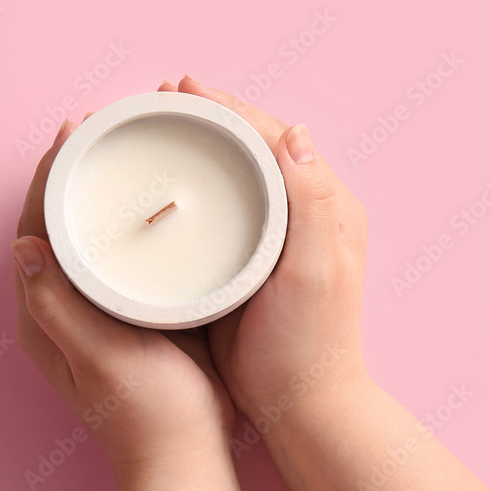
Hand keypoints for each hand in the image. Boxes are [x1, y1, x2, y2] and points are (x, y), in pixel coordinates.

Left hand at [12, 93, 234, 479]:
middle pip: (59, 226)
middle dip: (74, 176)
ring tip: (129, 153)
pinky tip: (162, 203)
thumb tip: (22, 247)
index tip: (73, 133)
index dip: (47, 178)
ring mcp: (101, 309)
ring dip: (104, 194)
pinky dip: (134, 221)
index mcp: (46, 315)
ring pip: (93, 236)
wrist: (186, 451)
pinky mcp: (134, 312)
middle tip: (103, 130)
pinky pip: (124, 254)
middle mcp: (66, 307)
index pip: (33, 229)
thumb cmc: (147, 411)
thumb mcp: (102, 357)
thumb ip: (61, 307)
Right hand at [162, 77, 369, 418]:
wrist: (302, 402)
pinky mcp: (258, 261)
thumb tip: (297, 133)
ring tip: (162, 124)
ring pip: (242, 172)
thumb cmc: (308, 343)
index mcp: (328, 206)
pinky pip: (231, 204)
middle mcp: (309, 213)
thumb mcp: (314, 272)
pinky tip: (170, 182)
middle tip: (163, 97)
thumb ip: (311, 203)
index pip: (278, 137)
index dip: (231, 109)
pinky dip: (202, 183)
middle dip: (212, 117)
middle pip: (258, 147)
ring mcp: (282, 236)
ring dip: (205, 144)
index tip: (185, 89)